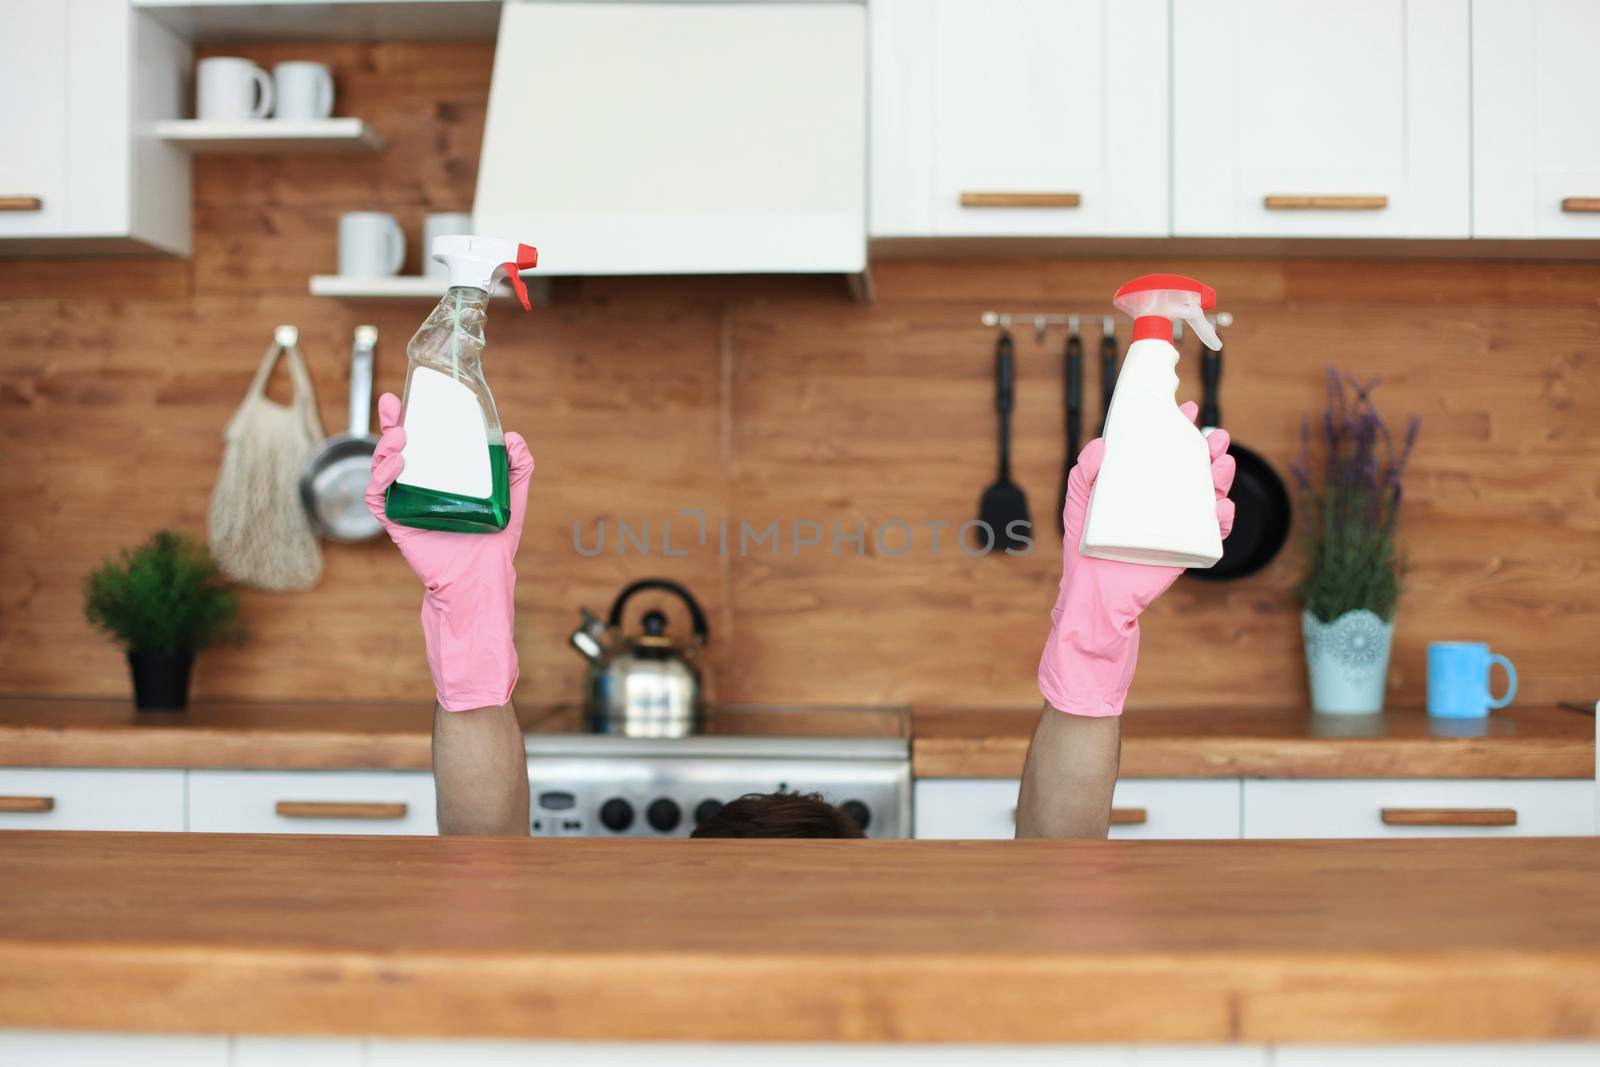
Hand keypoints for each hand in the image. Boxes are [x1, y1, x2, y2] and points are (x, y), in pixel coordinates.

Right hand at [364, 393, 534, 711]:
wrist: (480, 579)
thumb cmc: (494, 542)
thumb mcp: (512, 498)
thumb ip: (519, 468)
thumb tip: (515, 438)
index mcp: (442, 477)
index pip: (424, 441)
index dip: (413, 418)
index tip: (408, 397)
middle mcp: (420, 486)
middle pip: (397, 448)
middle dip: (391, 422)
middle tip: (393, 404)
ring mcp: (405, 503)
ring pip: (383, 467)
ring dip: (386, 447)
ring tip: (402, 436)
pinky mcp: (396, 522)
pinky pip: (378, 496)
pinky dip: (381, 477)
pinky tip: (396, 464)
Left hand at [1037, 401, 1235, 716]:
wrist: (1093, 594)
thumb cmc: (1084, 546)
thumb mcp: (1079, 503)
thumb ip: (1084, 472)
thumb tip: (1102, 446)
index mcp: (1142, 483)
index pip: (1165, 449)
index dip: (1178, 428)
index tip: (1187, 409)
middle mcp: (1164, 499)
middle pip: (1196, 467)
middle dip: (1211, 449)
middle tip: (1216, 437)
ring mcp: (1179, 523)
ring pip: (1211, 493)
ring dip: (1223, 477)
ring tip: (1222, 464)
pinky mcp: (1187, 548)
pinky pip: (1214, 531)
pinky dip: (1224, 517)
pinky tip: (1221, 506)